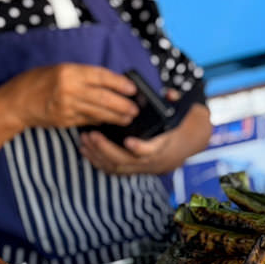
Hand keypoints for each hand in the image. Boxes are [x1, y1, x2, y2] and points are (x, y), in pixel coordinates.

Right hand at [7, 63, 137, 130]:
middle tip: (135, 109)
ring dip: (116, 117)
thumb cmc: (36, 82)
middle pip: (103, 98)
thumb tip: (107, 83)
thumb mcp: (59, 69)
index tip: (132, 88)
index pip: (101, 76)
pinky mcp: (65, 121)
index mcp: (69, 72)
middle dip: (122, 104)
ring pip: (98, 112)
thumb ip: (81, 75)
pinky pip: (88, 121)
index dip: (119, 83)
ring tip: (128, 118)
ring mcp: (67, 107)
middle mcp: (69, 89)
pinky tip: (110, 122)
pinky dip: (100, 122)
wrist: (16, 102)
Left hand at [79, 98, 209, 177]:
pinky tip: (85, 151)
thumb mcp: (179, 114)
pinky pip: (112, 170)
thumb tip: (170, 93)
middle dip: (106, 149)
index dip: (140, 148)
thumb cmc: (174, 128)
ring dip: (98, 155)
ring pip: (116, 167)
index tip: (128, 141)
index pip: (151, 151)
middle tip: (92, 135)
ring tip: (84, 140)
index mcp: (162, 146)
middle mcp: (149, 161)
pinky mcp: (130, 169)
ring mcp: (138, 167)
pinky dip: (97, 162)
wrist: (179, 149)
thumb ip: (174, 102)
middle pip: (126, 160)